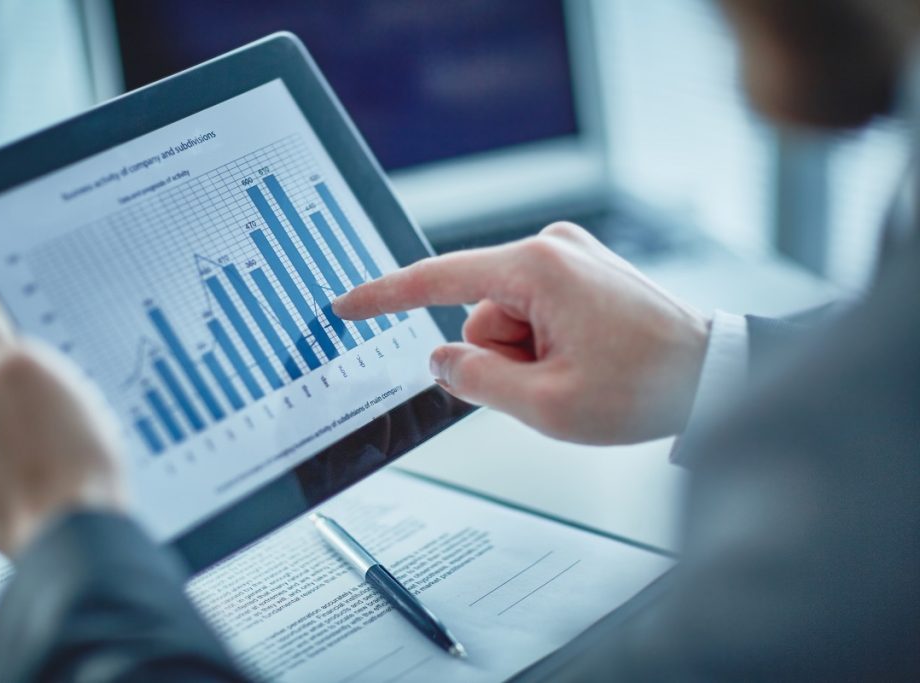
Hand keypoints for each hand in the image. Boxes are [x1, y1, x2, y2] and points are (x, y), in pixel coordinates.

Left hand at [0, 257, 125, 555]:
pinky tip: (64, 450)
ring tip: (66, 420)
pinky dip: (37, 441)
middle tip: (55, 383)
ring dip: (32, 407)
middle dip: (18, 369)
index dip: (0, 326)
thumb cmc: (52, 458)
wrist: (76, 540)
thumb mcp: (17, 363)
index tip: (30, 341)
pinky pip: (13, 445)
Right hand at [333, 222, 709, 444]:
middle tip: (554, 382)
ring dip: (526, 356)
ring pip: (505, 320)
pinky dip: (544, 344)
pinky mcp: (580, 270)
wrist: (713, 374)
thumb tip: (441, 360)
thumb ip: (477, 382)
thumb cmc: (647, 384)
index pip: (438, 280)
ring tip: (579, 370)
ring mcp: (569, 256)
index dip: (385, 297)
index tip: (347, 305)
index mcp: (538, 268)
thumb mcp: (547, 404)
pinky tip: (585, 357)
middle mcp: (552, 248)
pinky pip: (532, 313)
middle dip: (502, 358)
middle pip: (479, 315)